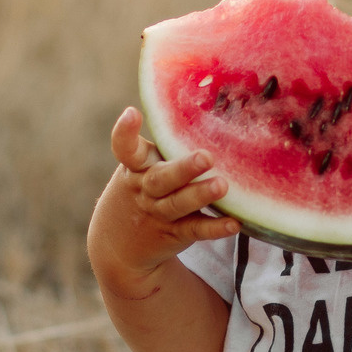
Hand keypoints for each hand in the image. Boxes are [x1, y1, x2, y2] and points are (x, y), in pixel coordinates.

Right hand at [88, 107, 239, 301]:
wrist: (117, 244)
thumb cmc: (142, 188)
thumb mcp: (142, 167)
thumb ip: (164, 146)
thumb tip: (209, 106)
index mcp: (136, 167)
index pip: (125, 148)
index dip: (125, 131)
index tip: (131, 113)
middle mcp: (145, 189)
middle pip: (160, 179)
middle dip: (182, 169)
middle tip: (205, 157)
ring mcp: (159, 213)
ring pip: (178, 204)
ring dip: (200, 195)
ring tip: (222, 186)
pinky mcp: (175, 233)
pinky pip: (195, 229)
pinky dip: (214, 228)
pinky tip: (233, 223)